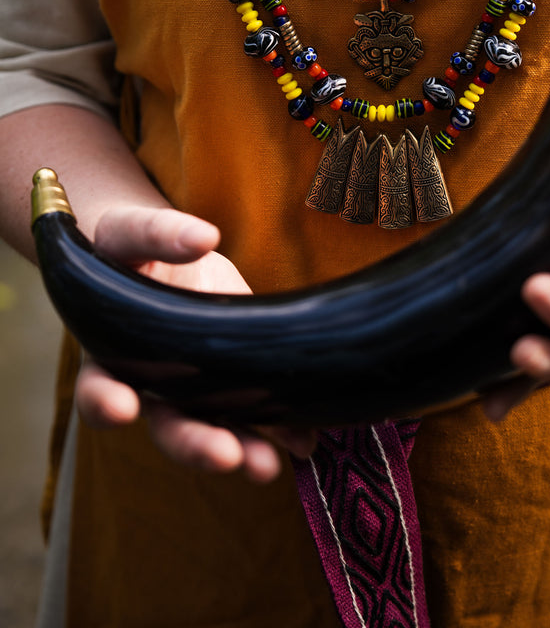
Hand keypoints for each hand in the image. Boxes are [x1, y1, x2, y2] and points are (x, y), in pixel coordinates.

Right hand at [74, 204, 315, 480]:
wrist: (162, 251)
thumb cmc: (139, 247)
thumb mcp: (136, 232)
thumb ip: (162, 234)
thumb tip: (203, 237)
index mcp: (107, 353)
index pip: (97, 385)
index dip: (106, 403)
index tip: (123, 408)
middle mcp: (143, 384)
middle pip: (163, 425)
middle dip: (192, 442)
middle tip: (224, 454)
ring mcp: (188, 389)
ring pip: (207, 430)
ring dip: (238, 448)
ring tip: (266, 465)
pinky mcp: (229, 382)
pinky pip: (250, 416)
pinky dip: (279, 432)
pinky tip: (304, 444)